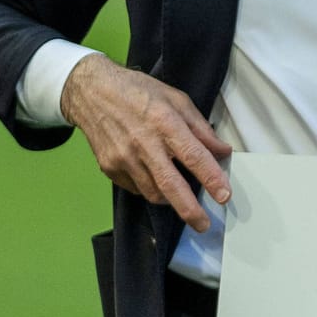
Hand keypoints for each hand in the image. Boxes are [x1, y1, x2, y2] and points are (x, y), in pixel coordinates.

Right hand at [59, 54, 232, 230]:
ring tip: (183, 199)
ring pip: (152, 192)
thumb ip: (201, 128)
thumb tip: (222, 151)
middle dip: (189, 209)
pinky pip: (136, 188)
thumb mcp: (177, 100)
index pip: (193, 156)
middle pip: (170, 185)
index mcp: (165, 123)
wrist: (92, 93)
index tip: (224, 196)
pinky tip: (157, 179)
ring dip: (171, 200)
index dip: (211, 178)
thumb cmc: (139, 92)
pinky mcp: (109, 168)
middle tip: (203, 224)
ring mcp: (123, 158)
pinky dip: (151, 189)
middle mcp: (143, 144)